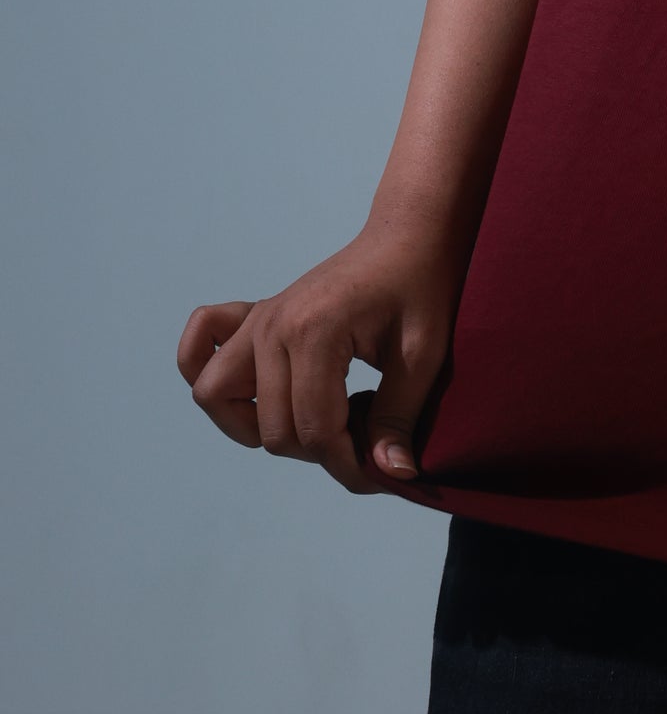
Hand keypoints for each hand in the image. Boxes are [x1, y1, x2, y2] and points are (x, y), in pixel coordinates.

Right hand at [176, 221, 460, 495]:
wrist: (407, 238)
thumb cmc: (421, 289)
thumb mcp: (424, 356)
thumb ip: (399, 418)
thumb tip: (391, 475)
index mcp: (313, 333)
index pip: (314, 432)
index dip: (349, 466)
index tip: (382, 471)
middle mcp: (271, 327)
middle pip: (271, 429)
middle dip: (319, 452)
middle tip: (364, 436)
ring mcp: (257, 321)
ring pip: (216, 398)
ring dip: (258, 425)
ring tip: (311, 419)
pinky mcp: (253, 317)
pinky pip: (196, 348)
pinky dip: (206, 370)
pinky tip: (256, 388)